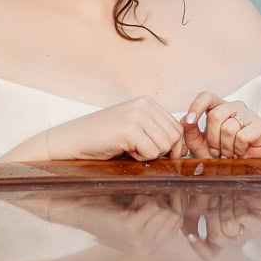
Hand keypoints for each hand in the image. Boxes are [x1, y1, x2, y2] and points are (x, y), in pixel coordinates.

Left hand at [44, 195, 183, 255]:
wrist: (77, 208)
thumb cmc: (106, 206)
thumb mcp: (136, 211)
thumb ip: (158, 209)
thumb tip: (182, 192)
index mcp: (150, 247)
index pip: (178, 223)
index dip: (172, 204)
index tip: (160, 193)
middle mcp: (147, 249)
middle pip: (175, 217)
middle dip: (162, 202)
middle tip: (140, 199)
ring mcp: (139, 241)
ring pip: (166, 211)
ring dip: (151, 199)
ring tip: (133, 201)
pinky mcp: (130, 229)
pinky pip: (152, 206)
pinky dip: (142, 197)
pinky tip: (128, 201)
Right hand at [49, 96, 185, 161]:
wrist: (75, 139)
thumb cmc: (105, 138)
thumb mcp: (136, 130)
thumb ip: (159, 135)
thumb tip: (184, 150)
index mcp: (147, 102)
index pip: (176, 127)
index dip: (171, 145)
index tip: (156, 152)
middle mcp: (144, 105)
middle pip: (174, 136)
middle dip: (161, 151)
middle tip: (140, 151)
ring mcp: (137, 115)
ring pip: (164, 145)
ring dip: (150, 154)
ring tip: (131, 149)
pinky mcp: (129, 130)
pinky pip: (151, 152)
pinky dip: (140, 158)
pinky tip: (124, 151)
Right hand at [177, 190, 260, 258]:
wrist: (244, 175)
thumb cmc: (222, 189)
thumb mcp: (202, 200)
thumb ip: (191, 216)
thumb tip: (185, 232)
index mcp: (219, 238)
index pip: (208, 254)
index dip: (199, 247)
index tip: (190, 235)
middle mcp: (233, 240)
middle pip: (217, 236)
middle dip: (213, 211)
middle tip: (217, 196)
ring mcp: (248, 234)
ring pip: (229, 226)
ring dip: (226, 204)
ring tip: (230, 195)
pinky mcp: (260, 225)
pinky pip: (242, 218)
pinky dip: (238, 204)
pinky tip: (241, 199)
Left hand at [178, 94, 260, 160]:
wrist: (246, 168)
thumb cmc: (223, 155)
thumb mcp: (201, 146)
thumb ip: (191, 133)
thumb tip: (185, 119)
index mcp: (220, 108)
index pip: (207, 96)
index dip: (196, 106)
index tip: (190, 121)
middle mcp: (235, 107)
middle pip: (215, 115)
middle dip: (212, 139)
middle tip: (217, 152)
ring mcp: (249, 115)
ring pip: (228, 128)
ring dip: (226, 147)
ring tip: (229, 153)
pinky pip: (242, 136)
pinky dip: (238, 149)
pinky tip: (241, 152)